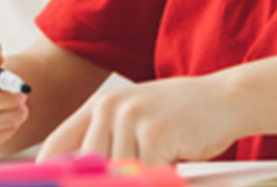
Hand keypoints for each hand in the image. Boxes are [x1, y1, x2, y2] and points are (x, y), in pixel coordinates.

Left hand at [37, 74, 238, 165]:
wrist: (225, 99)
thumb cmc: (181, 117)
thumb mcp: (136, 122)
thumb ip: (109, 144)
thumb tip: (81, 176)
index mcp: (99, 106)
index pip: (57, 147)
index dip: (51, 175)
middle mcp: (109, 108)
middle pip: (88, 167)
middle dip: (105, 183)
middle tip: (132, 178)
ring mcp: (131, 118)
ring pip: (117, 175)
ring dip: (137, 179)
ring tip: (156, 171)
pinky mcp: (154, 133)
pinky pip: (144, 174)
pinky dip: (157, 179)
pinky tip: (171, 169)